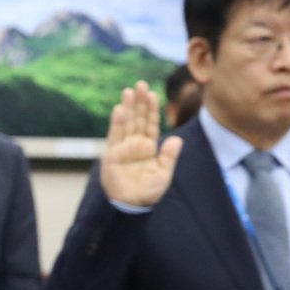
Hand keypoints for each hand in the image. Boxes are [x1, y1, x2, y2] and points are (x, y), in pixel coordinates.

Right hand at [99, 81, 183, 207]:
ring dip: (127, 107)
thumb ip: (169, 156)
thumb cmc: (148, 192)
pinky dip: (117, 123)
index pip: (150, 124)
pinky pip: (115, 136)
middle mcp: (135, 144)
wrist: (132, 205)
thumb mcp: (164, 173)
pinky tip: (119, 109)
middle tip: (140, 84)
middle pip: (137, 119)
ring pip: (126, 123)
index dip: (151, 109)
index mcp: (148, 147)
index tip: (153, 94)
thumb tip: (177, 138)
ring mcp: (123, 148)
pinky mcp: (112, 155)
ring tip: (129, 91)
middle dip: (139, 102)